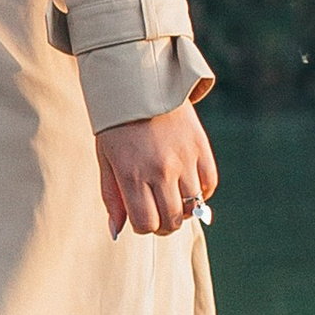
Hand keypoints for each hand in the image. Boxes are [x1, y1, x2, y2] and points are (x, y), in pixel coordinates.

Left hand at [96, 103, 215, 240]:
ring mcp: (184, 158)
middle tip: (159, 214)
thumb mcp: (105, 158)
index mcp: (131, 174)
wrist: (138, 82)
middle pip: (172, 220)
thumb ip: (111, 196)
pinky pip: (209, 184)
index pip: (146, 223)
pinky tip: (188, 183)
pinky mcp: (201, 146)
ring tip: (172, 196)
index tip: (141, 218)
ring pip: (193, 206)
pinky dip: (201, 191)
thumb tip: (116, 232)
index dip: (144, 227)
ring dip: (183, 209)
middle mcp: (160, 169)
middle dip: (164, 225)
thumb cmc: (116, 124)